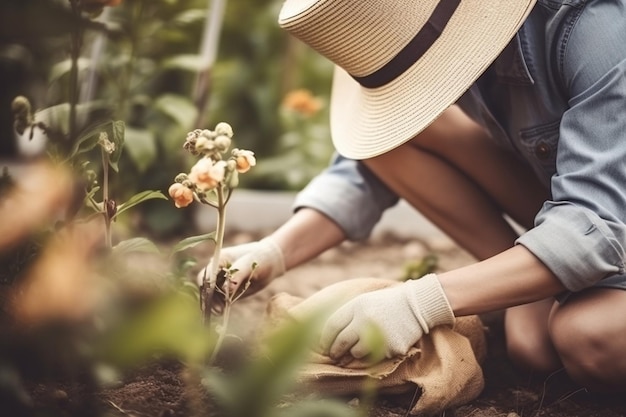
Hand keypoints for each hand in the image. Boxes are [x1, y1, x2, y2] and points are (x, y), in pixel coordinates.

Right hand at [197, 237, 284, 311]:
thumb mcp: (250, 264)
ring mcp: (221, 281)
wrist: (270, 262)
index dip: (207, 286)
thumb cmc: (260, 258)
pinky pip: (219, 300)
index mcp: (218, 260)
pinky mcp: (227, 291)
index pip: (206, 274)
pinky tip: (222, 312)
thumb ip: (238, 275)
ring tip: (220, 312)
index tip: (213, 297)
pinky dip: (219, 306)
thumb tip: (227, 288)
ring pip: (211, 295)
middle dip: (209, 298)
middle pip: (206, 287)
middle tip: (217, 309)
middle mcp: (216, 270)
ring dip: (213, 304)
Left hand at [320, 274, 454, 359]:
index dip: (326, 338)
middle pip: (342, 341)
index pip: (333, 326)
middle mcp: (365, 320)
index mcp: (357, 306)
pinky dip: (374, 353)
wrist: (416, 306)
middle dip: (335, 351)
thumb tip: (329, 338)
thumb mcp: (364, 302)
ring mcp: (379, 334)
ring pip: (357, 352)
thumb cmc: (386, 304)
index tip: (324, 346)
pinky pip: (375, 356)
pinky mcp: (391, 347)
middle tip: (334, 356)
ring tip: (359, 348)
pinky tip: (381, 344)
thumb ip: (347, 316)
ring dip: (354, 353)